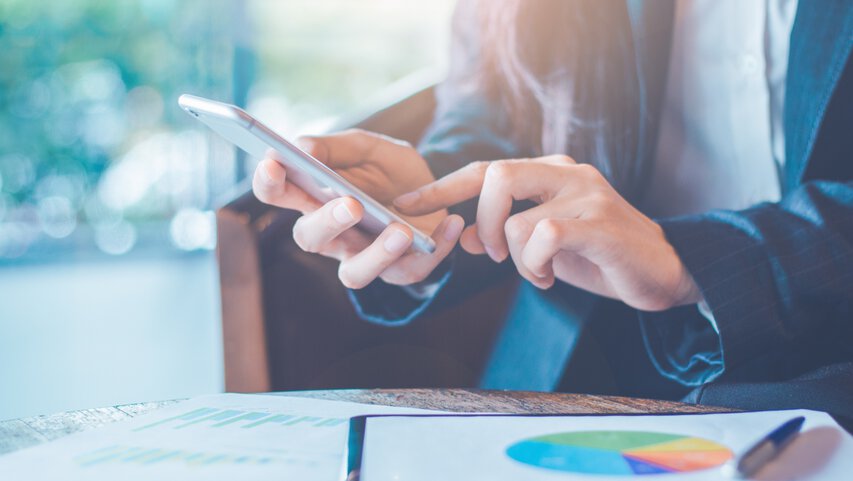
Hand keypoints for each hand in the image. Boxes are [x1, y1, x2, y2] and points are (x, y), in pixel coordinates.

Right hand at [252, 129, 463, 287]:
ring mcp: (365, 256)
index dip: (269, 182)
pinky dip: (435, 248)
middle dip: (326, 222)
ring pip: (354, 273)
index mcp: (316, 199)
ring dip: (376, 255)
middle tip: (350, 204)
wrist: (438, 191)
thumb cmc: (392, 173)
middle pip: (310, 238)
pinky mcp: (401, 271)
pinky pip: (412, 270)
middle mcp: (333, 235)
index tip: (273, 162)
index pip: (280, 194)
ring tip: (401, 231)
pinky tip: (450, 223)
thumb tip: (303, 147)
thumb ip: (337, 146)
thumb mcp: (369, 148)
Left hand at [393, 156, 701, 310]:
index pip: (484, 171)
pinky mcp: (600, 223)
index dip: (441, 187)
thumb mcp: (544, 245)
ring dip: (518, 261)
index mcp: (549, 172)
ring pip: (518, 221)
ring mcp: (586, 194)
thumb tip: (465, 236)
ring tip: (539, 274)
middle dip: (482, 221)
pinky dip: (536, 267)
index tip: (404, 204)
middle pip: (495, 174)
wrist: (662, 272)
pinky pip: (544, 238)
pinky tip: (551, 279)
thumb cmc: (599, 255)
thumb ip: (507, 234)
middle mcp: (566, 172)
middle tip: (494, 254)